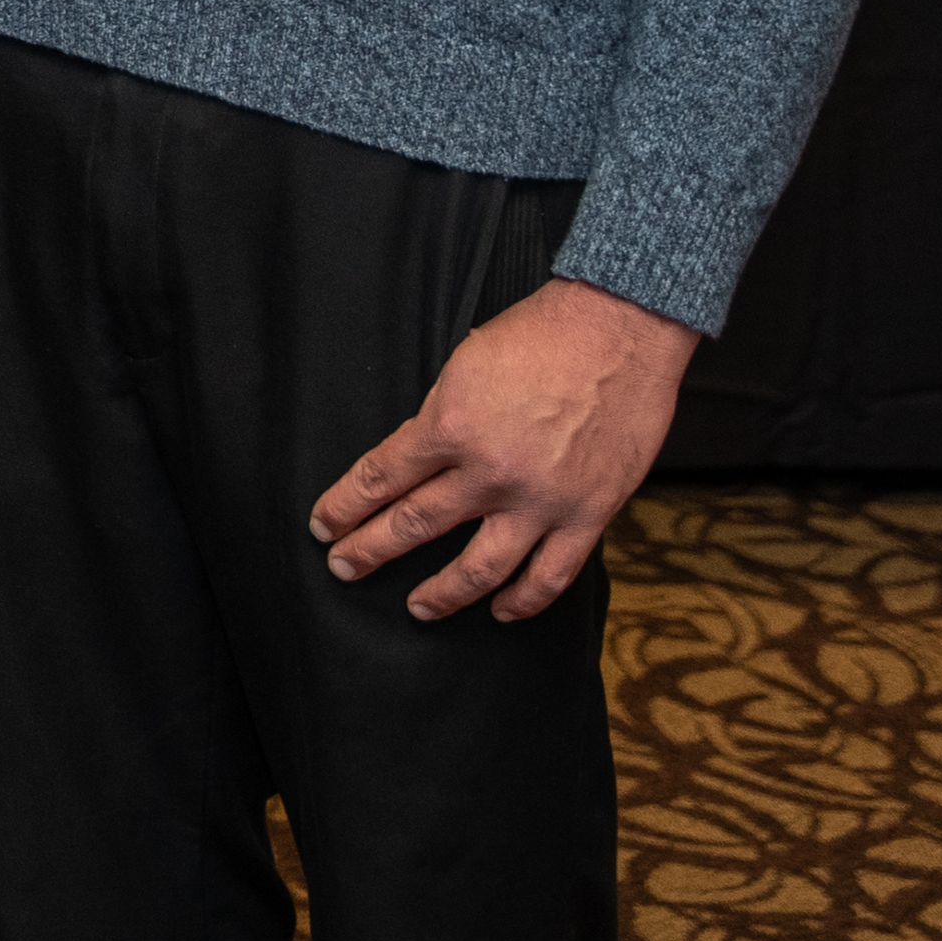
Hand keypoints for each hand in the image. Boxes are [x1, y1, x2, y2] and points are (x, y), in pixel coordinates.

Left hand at [307, 276, 700, 621]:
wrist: (617, 330)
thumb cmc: (537, 337)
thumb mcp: (462, 367)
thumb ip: (438, 421)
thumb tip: (413, 465)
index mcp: (450, 427)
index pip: (380, 478)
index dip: (345, 506)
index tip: (324, 526)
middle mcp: (490, 472)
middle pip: (413, 525)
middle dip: (369, 550)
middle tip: (344, 568)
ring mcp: (540, 500)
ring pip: (479, 568)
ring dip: (442, 594)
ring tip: (417, 608)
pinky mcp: (588, 515)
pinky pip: (551, 575)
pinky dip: (523, 601)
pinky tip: (501, 610)